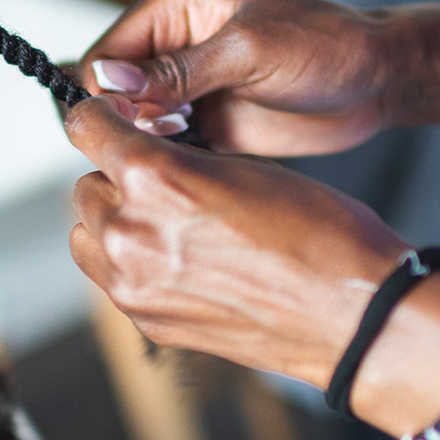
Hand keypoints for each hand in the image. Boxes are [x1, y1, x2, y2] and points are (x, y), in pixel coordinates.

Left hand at [66, 94, 408, 385]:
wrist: (353, 313)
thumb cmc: (319, 234)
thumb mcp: (242, 165)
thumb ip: (177, 159)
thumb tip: (141, 153)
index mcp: (155, 178)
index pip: (87, 127)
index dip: (101, 119)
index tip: (110, 122)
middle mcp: (131, 233)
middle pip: (86, 188)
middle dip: (116, 180)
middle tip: (162, 185)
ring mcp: (134, 285)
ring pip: (89, 237)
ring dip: (115, 225)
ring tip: (167, 226)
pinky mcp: (147, 320)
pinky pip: (113, 280)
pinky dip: (132, 265)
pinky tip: (182, 262)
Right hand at [79, 0, 396, 156]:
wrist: (376, 81)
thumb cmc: (325, 46)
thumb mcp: (250, 51)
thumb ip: (178, 69)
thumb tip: (109, 79)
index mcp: (172, 6)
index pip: (105, 54)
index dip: (107, 93)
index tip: (137, 120)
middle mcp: (171, 44)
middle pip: (111, 93)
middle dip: (129, 120)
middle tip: (176, 130)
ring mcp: (186, 87)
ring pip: (134, 124)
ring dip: (151, 142)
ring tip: (196, 138)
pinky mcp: (205, 123)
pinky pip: (165, 146)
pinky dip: (172, 158)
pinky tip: (201, 158)